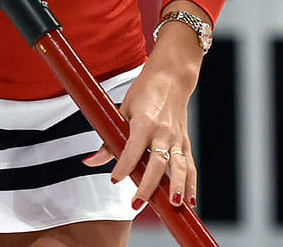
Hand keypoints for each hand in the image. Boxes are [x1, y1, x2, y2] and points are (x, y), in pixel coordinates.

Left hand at [82, 49, 198, 211]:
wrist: (171, 76)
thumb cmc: (145, 91)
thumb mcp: (123, 109)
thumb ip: (108, 139)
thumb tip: (90, 161)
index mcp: (145, 122)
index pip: (133, 149)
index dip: (123, 166)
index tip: (114, 179)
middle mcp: (163, 131)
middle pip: (158, 163)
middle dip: (148, 186)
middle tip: (137, 204)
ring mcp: (177, 138)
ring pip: (179, 167)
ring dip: (177, 187)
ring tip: (173, 206)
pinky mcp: (186, 142)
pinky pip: (190, 166)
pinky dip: (192, 184)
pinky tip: (190, 202)